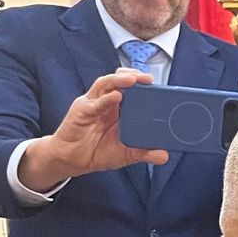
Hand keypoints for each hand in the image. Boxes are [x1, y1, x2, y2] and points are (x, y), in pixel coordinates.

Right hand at [16, 69, 165, 189]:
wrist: (73, 160)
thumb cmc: (97, 151)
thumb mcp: (126, 153)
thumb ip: (144, 152)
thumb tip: (164, 156)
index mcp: (118, 108)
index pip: (130, 88)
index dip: (141, 82)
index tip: (156, 83)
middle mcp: (105, 102)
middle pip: (118, 80)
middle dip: (133, 76)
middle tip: (148, 78)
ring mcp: (92, 104)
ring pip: (105, 84)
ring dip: (119, 80)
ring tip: (133, 80)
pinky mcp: (81, 111)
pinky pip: (94, 103)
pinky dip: (105, 99)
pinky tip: (116, 97)